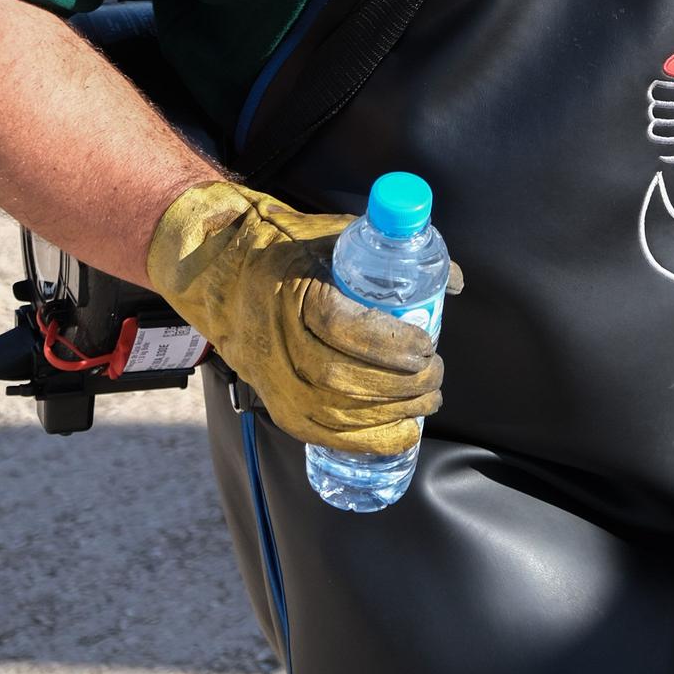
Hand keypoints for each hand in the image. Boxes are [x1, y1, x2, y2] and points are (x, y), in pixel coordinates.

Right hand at [145, 180, 461, 451]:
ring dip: (388, 415)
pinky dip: (364, 440)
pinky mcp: (274, 402)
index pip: (338, 325)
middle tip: (436, 374)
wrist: (220, 271)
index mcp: (288, 288)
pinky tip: (400, 432)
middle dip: (398, 385)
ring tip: (427, 400)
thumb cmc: (286, 246)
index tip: (426, 344)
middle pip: (338, 378)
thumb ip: (391, 252)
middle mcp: (273, 339)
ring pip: (331, 412)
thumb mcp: (333, 233)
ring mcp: (270, 378)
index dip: (387, 343)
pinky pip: (320, 434)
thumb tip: (454, 282)